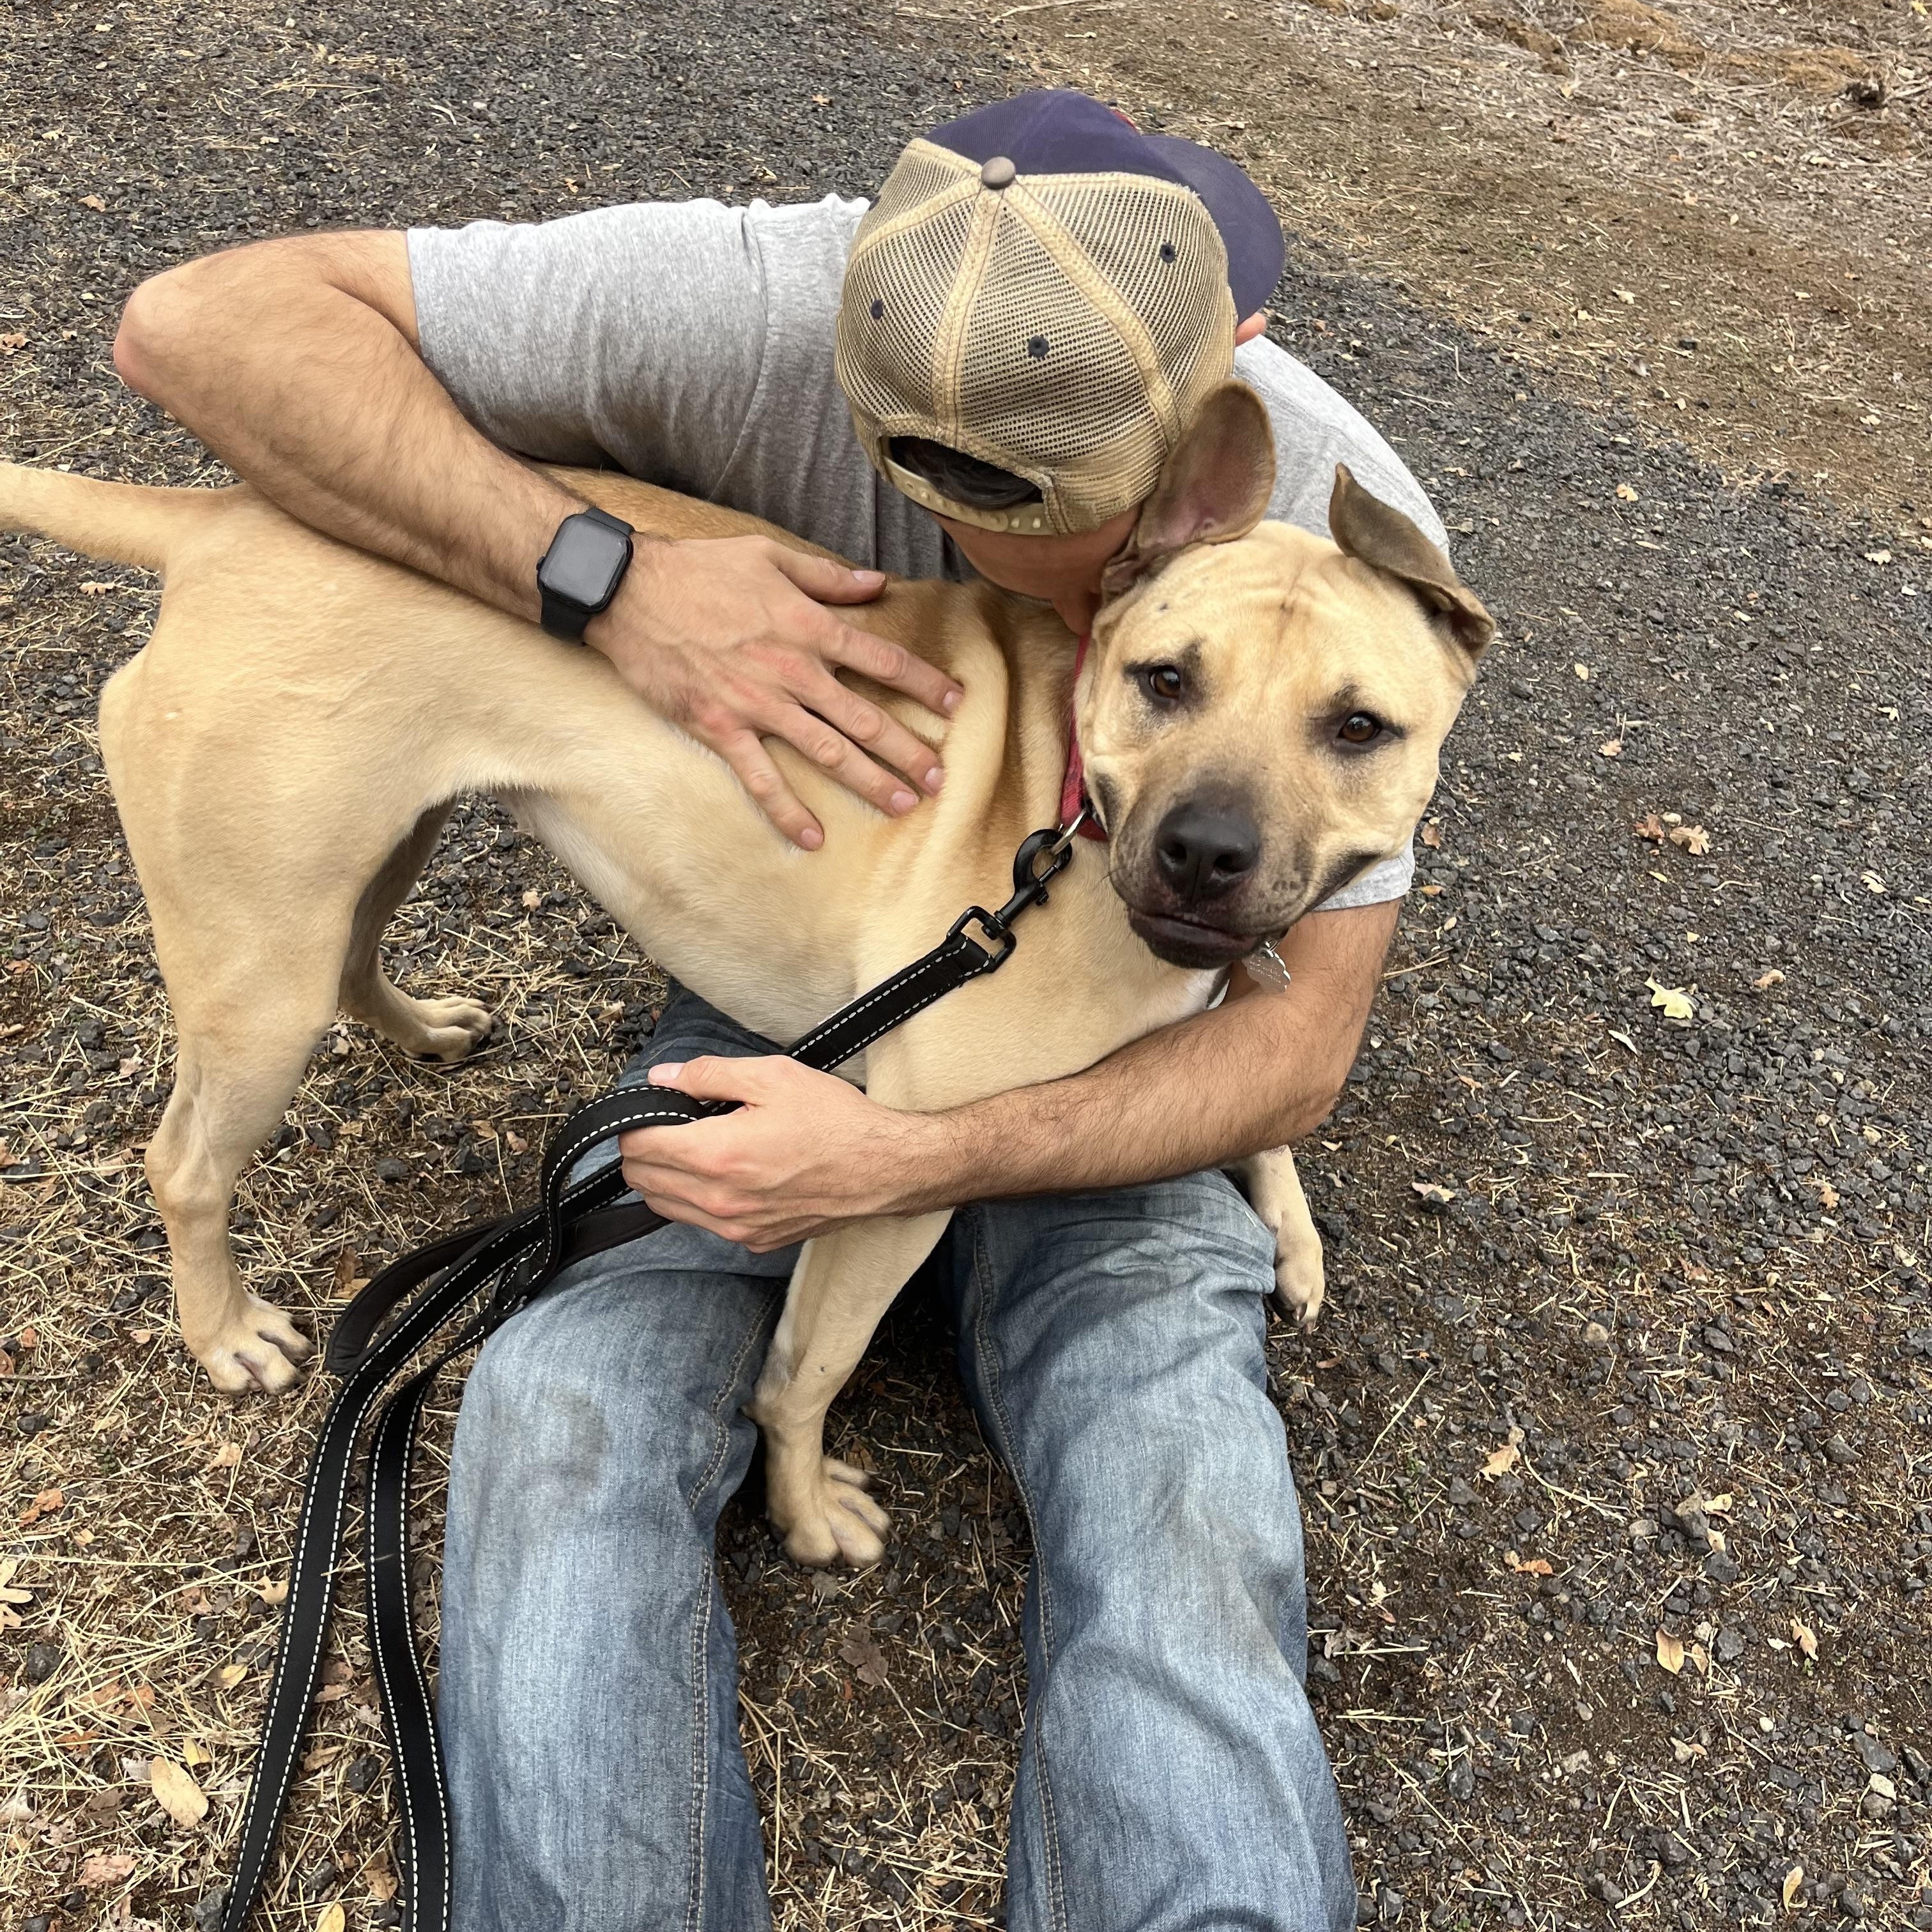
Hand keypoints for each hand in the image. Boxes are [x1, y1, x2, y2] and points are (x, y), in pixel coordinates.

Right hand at [585, 534, 961, 848]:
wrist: (628, 591)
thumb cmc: (699, 569)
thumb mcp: (768, 555)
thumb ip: (827, 576)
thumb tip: (878, 582)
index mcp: (808, 626)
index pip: (882, 659)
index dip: (923, 683)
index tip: (955, 704)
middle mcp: (792, 671)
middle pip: (865, 717)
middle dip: (907, 749)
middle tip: (938, 778)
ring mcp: (757, 704)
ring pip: (827, 751)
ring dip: (869, 781)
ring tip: (902, 804)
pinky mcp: (721, 729)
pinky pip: (761, 778)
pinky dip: (787, 811)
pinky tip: (812, 838)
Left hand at [617, 1056, 946, 1248]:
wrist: (884, 1169)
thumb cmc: (837, 1122)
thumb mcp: (773, 1077)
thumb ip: (708, 1074)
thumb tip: (664, 1078)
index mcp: (718, 1155)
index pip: (638, 1146)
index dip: (634, 1122)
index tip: (649, 1109)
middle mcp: (720, 1200)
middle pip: (642, 1180)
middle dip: (643, 1148)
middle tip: (670, 1124)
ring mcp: (736, 1227)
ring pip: (665, 1207)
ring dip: (664, 1176)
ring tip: (694, 1147)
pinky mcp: (753, 1241)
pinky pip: (702, 1223)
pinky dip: (696, 1199)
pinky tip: (725, 1173)